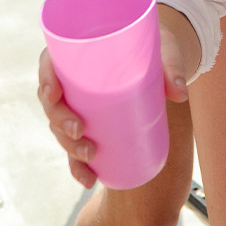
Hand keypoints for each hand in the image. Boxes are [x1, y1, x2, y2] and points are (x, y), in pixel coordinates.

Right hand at [37, 5, 195, 187]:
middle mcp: (72, 79)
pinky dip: (79, 166)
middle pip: (51, 101)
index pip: (49, 62)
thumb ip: (171, 67)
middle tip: (79, 131)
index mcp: (80, 51)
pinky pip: (76, 147)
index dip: (45, 78)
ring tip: (90, 156)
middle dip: (59, 120)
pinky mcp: (90, 125)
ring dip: (69, 146)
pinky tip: (89, 179)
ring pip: (59, 128)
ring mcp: (78, 105)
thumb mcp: (164, 49)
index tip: (54, 94)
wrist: (162, 58)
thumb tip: (180, 93)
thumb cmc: (156, 46)